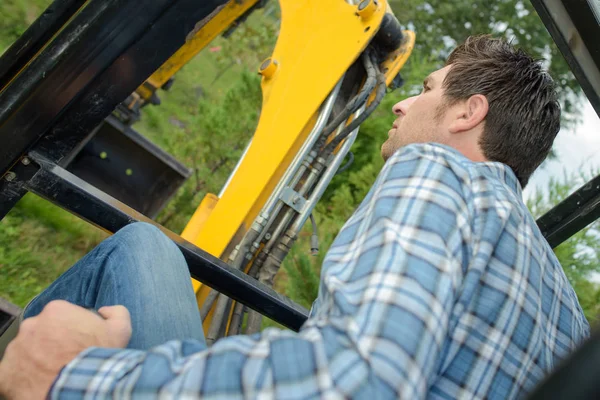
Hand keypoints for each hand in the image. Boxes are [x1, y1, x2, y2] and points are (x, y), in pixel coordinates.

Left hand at [0, 300, 130, 399]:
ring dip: (37, 359)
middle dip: (51, 342)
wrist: (81, 387)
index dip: (71, 329)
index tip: (79, 342)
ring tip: (54, 373)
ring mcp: (16, 349)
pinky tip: (41, 382)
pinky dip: (24, 377)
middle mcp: (31, 324)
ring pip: (26, 351)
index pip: (60, 316)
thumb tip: (105, 310)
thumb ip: (116, 311)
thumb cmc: (99, 356)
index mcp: (56, 310)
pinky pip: (13, 373)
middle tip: (67, 358)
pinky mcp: (5, 373)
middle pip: (41, 331)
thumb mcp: (121, 329)